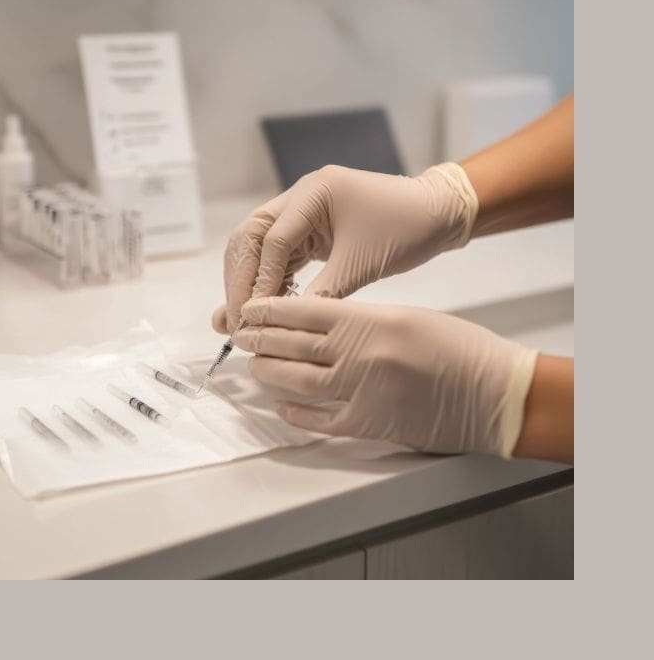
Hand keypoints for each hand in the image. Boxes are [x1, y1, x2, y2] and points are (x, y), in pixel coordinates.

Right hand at [212, 163, 477, 332]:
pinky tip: (264, 307)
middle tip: (233, 318)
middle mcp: (300, 197)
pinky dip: (269, 281)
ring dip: (249, 282)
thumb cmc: (407, 229)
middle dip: (240, 279)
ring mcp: (302, 212)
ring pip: (258, 247)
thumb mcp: (362, 265)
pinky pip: (278, 256)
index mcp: (313, 193)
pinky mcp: (309, 230)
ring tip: (239, 318)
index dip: (260, 281)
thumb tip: (285, 328)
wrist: (438, 214)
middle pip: (250, 237)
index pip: (272, 240)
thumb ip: (321, 294)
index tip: (252, 318)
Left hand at [235, 296, 538, 456]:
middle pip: (293, 345)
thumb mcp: (406, 317)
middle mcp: (360, 354)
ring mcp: (361, 391)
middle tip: (241, 336)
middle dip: (260, 339)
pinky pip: (319, 419)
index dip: (270, 311)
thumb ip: (361, 320)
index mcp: (371, 319)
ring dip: (269, 372)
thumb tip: (319, 326)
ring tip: (254, 365)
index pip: (304, 311)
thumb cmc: (459, 348)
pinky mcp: (369, 424)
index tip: (249, 309)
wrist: (493, 393)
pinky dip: (295, 411)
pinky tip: (281, 403)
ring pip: (297, 380)